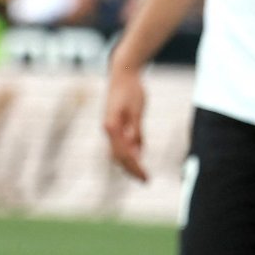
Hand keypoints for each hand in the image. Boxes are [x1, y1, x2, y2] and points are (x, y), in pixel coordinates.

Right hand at [103, 66, 148, 181]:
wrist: (123, 73)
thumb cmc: (132, 89)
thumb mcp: (137, 110)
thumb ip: (135, 130)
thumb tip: (136, 152)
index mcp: (112, 127)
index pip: (124, 154)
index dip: (135, 167)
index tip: (146, 177)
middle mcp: (108, 129)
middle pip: (119, 157)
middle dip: (131, 170)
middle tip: (146, 181)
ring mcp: (110, 127)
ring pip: (118, 152)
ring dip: (129, 163)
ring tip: (142, 174)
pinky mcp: (114, 123)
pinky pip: (121, 142)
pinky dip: (130, 151)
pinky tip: (139, 155)